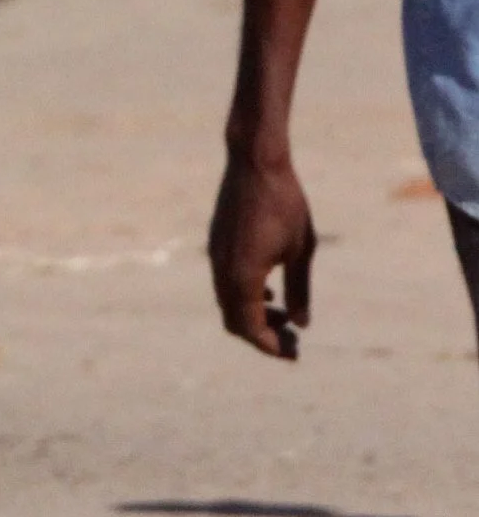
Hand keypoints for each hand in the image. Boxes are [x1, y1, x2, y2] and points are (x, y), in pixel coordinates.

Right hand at [209, 144, 316, 357]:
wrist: (255, 163)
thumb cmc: (284, 204)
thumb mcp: (301, 250)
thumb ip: (300, 290)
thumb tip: (301, 323)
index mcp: (243, 278)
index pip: (251, 328)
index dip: (271, 345)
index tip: (293, 353)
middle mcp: (222, 273)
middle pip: (235, 323)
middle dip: (262, 335)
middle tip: (289, 339)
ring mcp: (215, 259)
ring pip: (228, 304)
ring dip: (253, 315)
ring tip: (282, 315)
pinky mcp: (216, 246)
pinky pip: (225, 284)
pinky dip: (244, 297)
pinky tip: (268, 290)